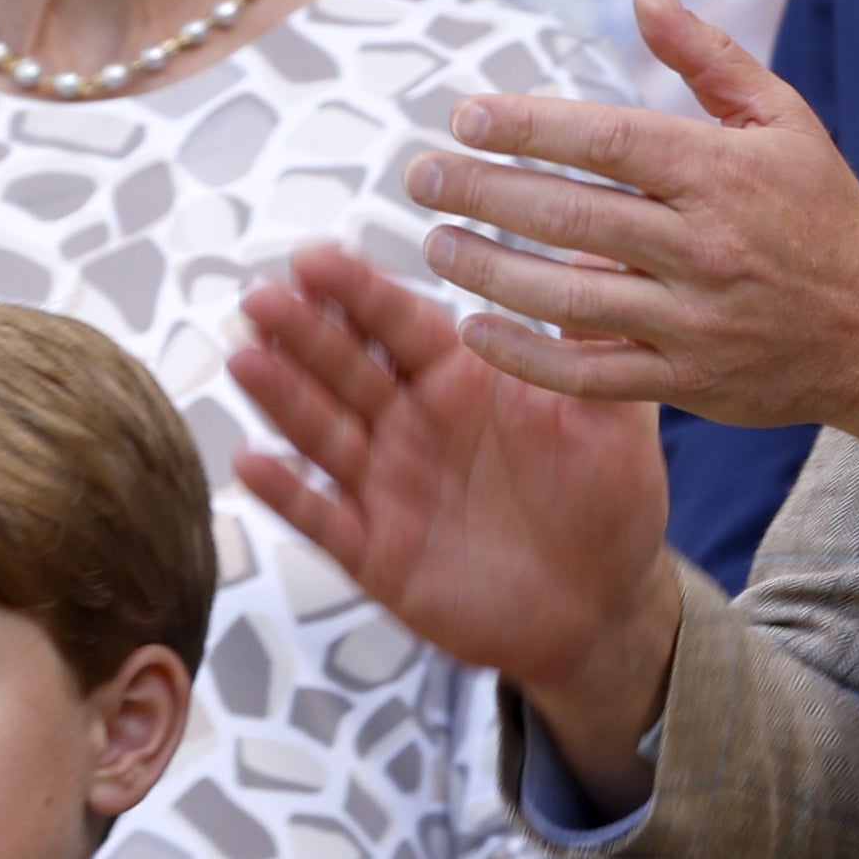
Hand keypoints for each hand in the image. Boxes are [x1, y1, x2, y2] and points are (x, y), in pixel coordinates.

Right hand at [228, 240, 676, 792]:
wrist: (605, 607)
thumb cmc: (611, 501)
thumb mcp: (613, 416)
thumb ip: (589, 343)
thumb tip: (599, 250)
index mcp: (462, 379)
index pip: (400, 323)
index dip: (358, 292)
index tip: (315, 256)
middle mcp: (413, 424)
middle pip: (347, 368)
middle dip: (303, 333)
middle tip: (262, 296)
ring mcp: (389, 487)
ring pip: (323, 433)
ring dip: (281, 397)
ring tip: (245, 359)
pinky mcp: (378, 553)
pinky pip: (324, 519)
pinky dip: (286, 494)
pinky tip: (250, 461)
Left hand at [409, 0, 858, 449]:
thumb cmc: (824, 214)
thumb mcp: (783, 119)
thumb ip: (706, 56)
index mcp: (724, 173)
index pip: (609, 141)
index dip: (531, 126)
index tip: (466, 114)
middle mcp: (706, 246)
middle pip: (572, 215)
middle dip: (484, 192)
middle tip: (421, 176)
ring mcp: (694, 320)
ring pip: (568, 296)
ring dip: (489, 270)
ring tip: (435, 244)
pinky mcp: (686, 382)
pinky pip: (588, 372)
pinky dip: (523, 356)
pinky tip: (474, 328)